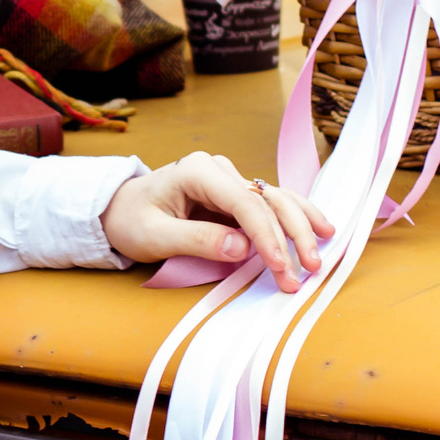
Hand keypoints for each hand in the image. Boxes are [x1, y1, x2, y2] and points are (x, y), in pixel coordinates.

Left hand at [100, 152, 335, 291]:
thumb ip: (197, 240)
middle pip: (267, 199)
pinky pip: (271, 204)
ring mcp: (229, 180)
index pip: (245, 204)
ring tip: (322, 252)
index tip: (281, 266)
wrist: (117, 210)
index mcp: (197, 171)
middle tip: (307, 270)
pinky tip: (321, 228)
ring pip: (276, 199)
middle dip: (291, 235)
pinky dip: (296, 218)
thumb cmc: (131, 221)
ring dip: (300, 227)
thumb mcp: (154, 236)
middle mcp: (219, 170)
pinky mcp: (235, 195)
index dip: (267, 236)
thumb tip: (241, 249)